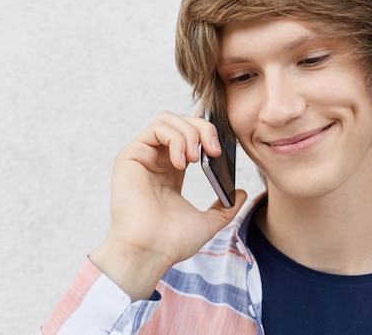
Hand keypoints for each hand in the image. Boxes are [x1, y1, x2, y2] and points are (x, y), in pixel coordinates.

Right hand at [89, 110, 246, 299]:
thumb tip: (241, 193)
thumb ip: (225, 207)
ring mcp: (143, 156)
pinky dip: (176, 139)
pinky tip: (182, 163)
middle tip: (215, 151)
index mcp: (172, 171)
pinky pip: (157, 128)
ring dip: (190, 133)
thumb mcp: (207, 222)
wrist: (151, 252)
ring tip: (197, 159)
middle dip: (204, 129)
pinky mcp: (131, 155)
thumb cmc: (172, 242)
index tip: (224, 140)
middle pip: (181, 121)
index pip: (190, 135)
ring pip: (169, 119)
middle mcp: (156, 160)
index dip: (206, 129)